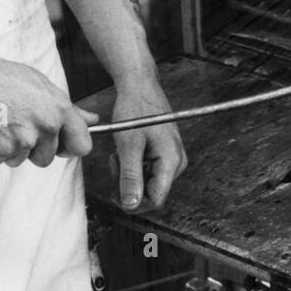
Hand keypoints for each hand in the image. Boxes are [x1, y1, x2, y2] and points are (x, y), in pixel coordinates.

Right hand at [0, 54, 96, 167]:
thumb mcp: (39, 85)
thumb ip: (67, 108)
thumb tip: (93, 119)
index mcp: (59, 108)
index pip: (82, 144)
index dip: (69, 148)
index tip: (59, 146)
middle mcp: (47, 125)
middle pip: (47, 158)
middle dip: (31, 149)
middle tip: (14, 125)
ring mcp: (24, 139)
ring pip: (21, 161)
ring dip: (8, 149)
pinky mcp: (2, 150)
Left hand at [108, 74, 186, 209]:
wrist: (139, 86)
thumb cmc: (135, 108)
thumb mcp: (128, 145)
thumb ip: (131, 177)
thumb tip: (131, 205)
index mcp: (172, 161)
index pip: (156, 200)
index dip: (134, 201)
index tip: (114, 191)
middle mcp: (176, 162)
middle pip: (152, 193)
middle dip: (129, 184)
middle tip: (115, 164)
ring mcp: (172, 158)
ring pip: (148, 183)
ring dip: (129, 175)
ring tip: (119, 155)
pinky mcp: (164, 154)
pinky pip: (148, 171)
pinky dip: (133, 166)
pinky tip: (126, 152)